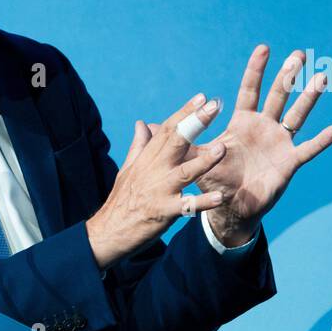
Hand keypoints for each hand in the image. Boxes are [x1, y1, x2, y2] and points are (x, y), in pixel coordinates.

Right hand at [86, 92, 228, 268]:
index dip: (184, 112)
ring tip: (222, 148)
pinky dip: (203, 202)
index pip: (167, 129)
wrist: (108, 232)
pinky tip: (219, 197)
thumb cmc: (121, 201)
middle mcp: (153, 170)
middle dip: (196, 122)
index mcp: (147, 159)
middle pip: (176, 141)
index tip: (201, 97)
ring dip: (204, 160)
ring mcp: (159, 191)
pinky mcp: (163, 212)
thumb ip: (139, 146)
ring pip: (184, 172)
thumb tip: (141, 123)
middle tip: (214, 106)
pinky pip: (187, 207)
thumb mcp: (128, 169)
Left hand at [163, 46, 331, 246]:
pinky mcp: (289, 163)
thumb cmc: (214, 180)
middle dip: (288, 76)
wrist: (230, 208)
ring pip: (297, 116)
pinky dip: (321, 140)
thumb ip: (180, 141)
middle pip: (278, 96)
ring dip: (309, 97)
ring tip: (323, 76)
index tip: (263, 47)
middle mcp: (264, 128)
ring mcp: (279, 143)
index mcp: (242, 123)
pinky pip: (308, 149)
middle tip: (299, 53)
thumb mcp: (195, 159)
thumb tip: (151, 124)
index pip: (250, 90)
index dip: (256, 70)